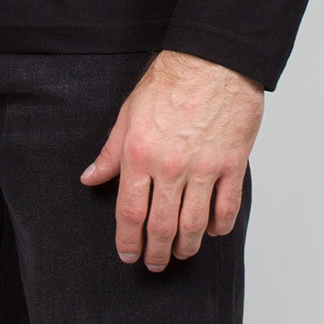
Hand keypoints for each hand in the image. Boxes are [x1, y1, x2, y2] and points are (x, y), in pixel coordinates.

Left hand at [80, 50, 264, 270]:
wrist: (214, 60)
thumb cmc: (170, 82)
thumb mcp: (128, 114)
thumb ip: (111, 152)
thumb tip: (91, 178)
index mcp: (139, 155)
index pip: (130, 212)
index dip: (127, 241)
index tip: (128, 255)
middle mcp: (170, 167)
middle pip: (161, 226)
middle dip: (156, 252)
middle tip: (155, 263)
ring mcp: (204, 168)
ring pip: (194, 224)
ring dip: (187, 246)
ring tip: (183, 253)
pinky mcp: (232, 164)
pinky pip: (227, 207)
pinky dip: (219, 226)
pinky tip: (212, 231)